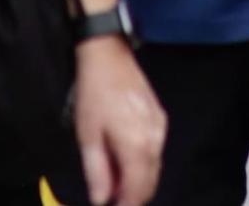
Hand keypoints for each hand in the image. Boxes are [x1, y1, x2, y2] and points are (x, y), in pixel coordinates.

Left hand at [73, 37, 165, 205]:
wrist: (108, 56)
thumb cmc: (95, 93)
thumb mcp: (88, 136)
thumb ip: (97, 172)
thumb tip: (101, 199)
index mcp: (137, 146)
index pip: (137, 190)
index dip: (126, 204)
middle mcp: (155, 139)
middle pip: (150, 182)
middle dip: (133, 195)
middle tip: (112, 197)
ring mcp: (160, 128)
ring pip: (155, 167)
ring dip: (138, 180)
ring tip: (114, 180)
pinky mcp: (160, 118)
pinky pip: (156, 150)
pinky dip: (143, 162)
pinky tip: (125, 160)